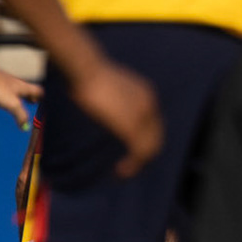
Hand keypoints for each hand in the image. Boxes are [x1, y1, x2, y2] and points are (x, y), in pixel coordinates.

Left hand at [0, 66, 40, 129]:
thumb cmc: (0, 89)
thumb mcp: (13, 105)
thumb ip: (21, 116)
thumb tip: (25, 127)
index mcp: (25, 88)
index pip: (39, 91)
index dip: (43, 98)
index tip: (45, 103)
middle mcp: (16, 84)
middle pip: (26, 91)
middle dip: (29, 97)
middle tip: (31, 103)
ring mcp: (3, 83)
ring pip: (10, 92)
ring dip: (12, 99)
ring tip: (12, 107)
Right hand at [69, 60, 162, 177]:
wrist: (85, 68)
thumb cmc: (87, 73)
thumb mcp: (108, 85)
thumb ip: (113, 97)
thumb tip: (100, 103)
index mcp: (146, 95)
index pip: (152, 123)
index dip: (144, 138)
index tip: (131, 149)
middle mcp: (150, 106)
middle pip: (155, 137)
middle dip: (144, 153)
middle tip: (129, 165)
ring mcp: (143, 117)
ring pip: (150, 147)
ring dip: (138, 163)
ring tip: (124, 172)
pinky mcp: (132, 127)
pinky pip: (139, 152)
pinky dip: (133, 165)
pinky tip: (121, 171)